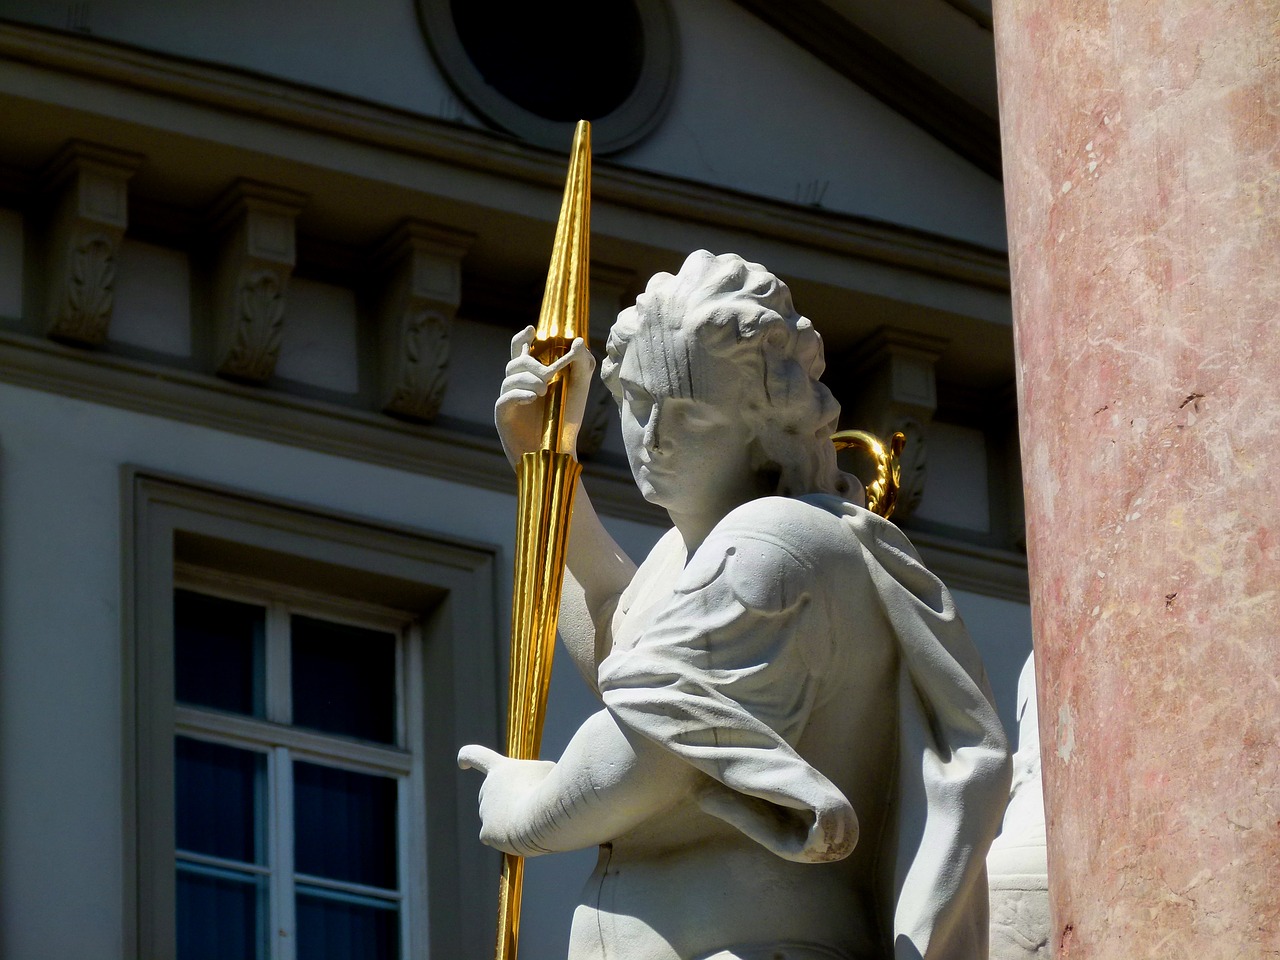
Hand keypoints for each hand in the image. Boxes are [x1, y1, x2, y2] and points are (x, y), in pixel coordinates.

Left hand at [458, 744, 556, 855]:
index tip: (462, 762)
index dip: (468, 757)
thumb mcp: (548, 772)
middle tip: (532, 806)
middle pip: (494, 796)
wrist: (542, 818)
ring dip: (513, 821)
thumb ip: (536, 777)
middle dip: (509, 803)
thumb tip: (536, 790)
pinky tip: (521, 837)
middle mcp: (487, 789)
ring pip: (499, 818)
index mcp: (500, 769)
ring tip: (533, 822)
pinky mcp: (487, 833)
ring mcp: (485, 811)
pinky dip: (509, 839)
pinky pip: (496, 837)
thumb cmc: (548, 790)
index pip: (476, 756)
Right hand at [495, 327, 596, 466]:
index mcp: (532, 375)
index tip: (532, 330)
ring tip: (544, 391)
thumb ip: (582, 364)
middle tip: (550, 375)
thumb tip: (579, 341)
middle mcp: (517, 385)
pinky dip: (519, 394)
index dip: (523, 338)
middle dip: (532, 363)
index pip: (521, 350)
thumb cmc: (565, 419)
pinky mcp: (504, 415)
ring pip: (510, 378)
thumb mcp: (579, 388)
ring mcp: (508, 399)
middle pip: (516, 361)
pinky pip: (505, 398)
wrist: (558, 450)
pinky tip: (533, 398)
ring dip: (529, 380)